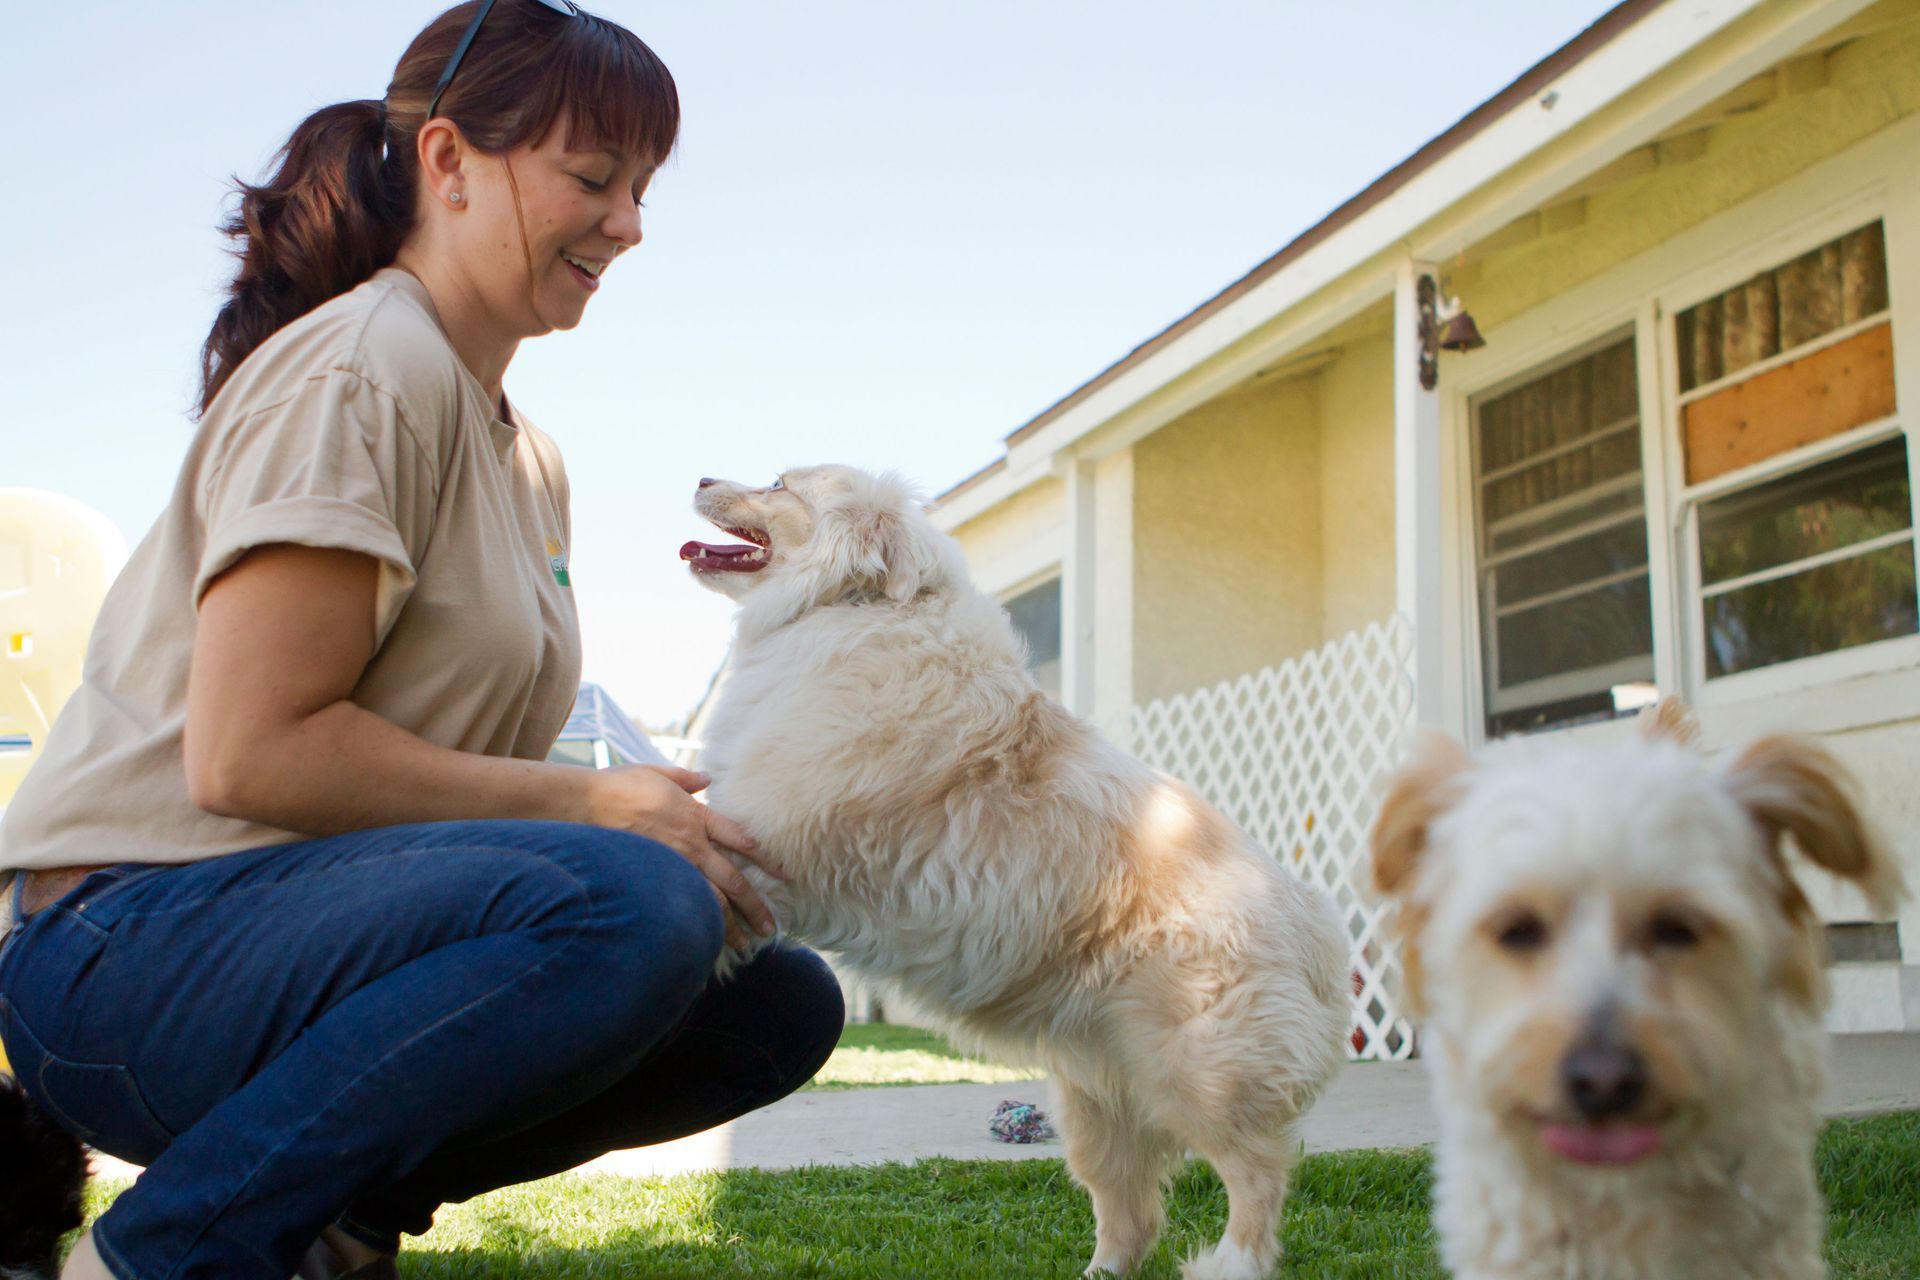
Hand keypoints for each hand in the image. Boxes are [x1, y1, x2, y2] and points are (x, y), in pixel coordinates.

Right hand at [580, 765, 786, 951]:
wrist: (584, 803)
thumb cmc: (618, 785)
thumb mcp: (658, 773)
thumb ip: (686, 779)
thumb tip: (706, 777)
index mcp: (696, 817)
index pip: (742, 840)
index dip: (767, 859)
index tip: (785, 874)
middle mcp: (691, 844)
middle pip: (734, 881)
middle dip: (755, 905)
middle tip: (771, 926)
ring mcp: (671, 865)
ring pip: (710, 901)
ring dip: (729, 925)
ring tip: (745, 944)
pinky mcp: (651, 880)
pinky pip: (679, 907)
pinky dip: (695, 925)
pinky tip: (704, 941)